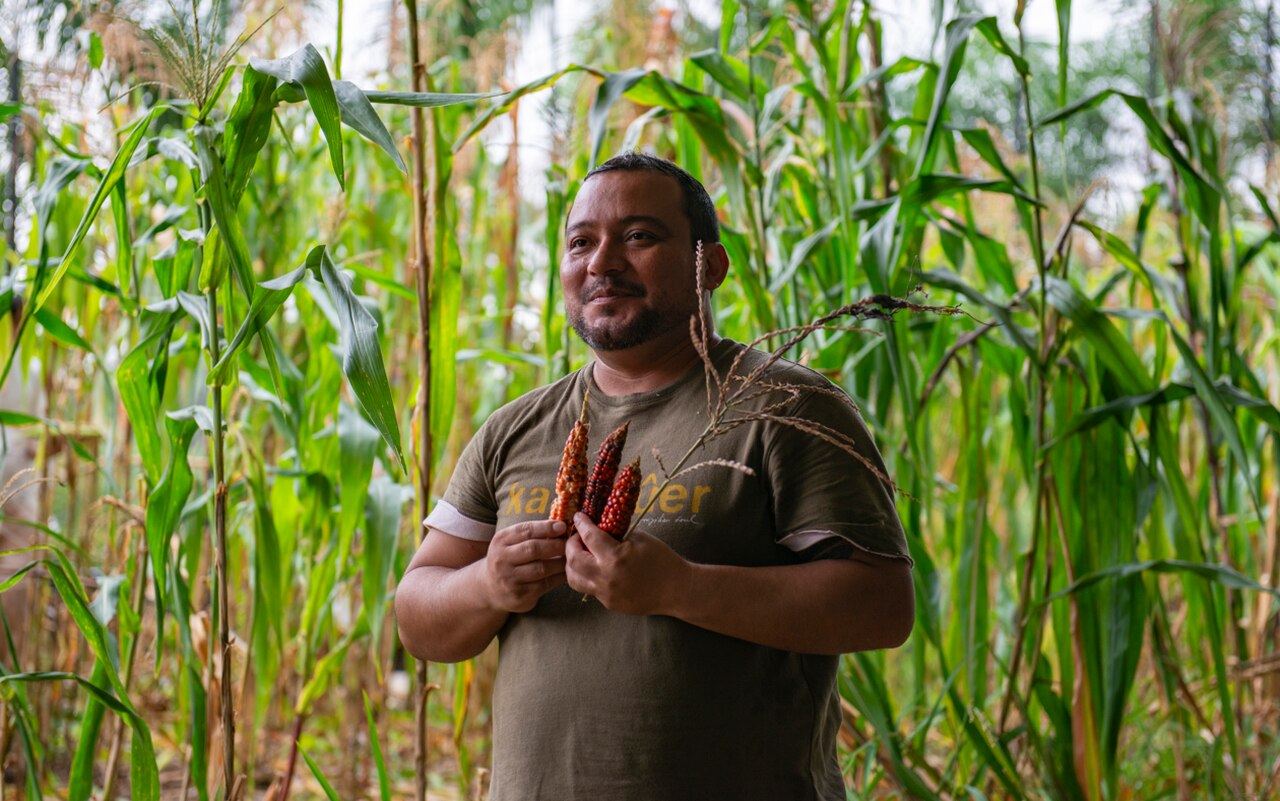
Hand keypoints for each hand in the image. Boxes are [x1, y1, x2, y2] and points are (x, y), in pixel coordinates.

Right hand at [482, 520, 568, 612]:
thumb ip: (531, 533)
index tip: (562, 526)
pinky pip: (545, 585)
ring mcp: (510, 579)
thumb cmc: (509, 558)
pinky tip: (567, 572)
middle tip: (571, 543)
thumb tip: (561, 525)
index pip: (526, 530)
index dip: (546, 527)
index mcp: (501, 541)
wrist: (491, 588)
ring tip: (572, 557)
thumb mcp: (511, 542)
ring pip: (542, 568)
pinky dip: (559, 577)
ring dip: (560, 562)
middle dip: (556, 545)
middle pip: (534, 549)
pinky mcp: (520, 596)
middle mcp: (502, 560)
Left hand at [565, 513, 690, 615]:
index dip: (581, 524)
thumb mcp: (639, 538)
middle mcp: (606, 577)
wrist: (677, 589)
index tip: (578, 517)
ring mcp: (606, 594)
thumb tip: (598, 527)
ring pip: (574, 579)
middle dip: (570, 545)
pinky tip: (597, 568)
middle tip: (578, 537)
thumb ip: (615, 534)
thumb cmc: (662, 560)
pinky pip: (589, 588)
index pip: (588, 537)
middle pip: (573, 560)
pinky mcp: (609, 604)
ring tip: (582, 554)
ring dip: (573, 564)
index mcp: (615, 557)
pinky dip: (588, 576)